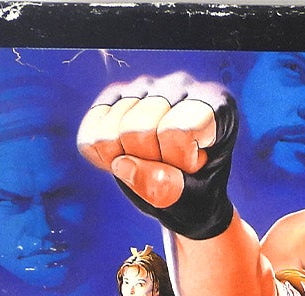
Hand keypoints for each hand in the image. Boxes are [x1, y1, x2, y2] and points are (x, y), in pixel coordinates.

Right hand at [77, 74, 236, 239]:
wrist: (187, 198)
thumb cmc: (198, 193)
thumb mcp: (195, 201)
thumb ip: (170, 190)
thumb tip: (124, 165)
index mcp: (214, 103)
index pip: (178, 131)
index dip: (180, 162)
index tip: (195, 168)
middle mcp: (180, 85)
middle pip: (138, 130)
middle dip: (150, 164)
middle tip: (171, 170)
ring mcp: (144, 87)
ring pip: (112, 132)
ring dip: (128, 163)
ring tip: (153, 163)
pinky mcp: (114, 98)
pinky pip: (90, 136)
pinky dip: (104, 160)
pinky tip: (127, 159)